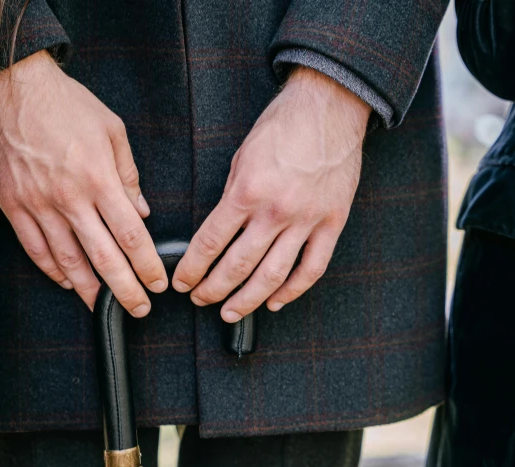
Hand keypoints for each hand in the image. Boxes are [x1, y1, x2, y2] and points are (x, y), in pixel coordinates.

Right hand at [0, 51, 166, 315]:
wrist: (17, 88)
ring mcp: (39, 204)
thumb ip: (129, 175)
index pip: (130, 235)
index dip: (147, 265)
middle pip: (103, 257)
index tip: (158, 284)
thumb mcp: (113, 131)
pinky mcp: (14, 204)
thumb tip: (141, 212)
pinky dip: (51, 270)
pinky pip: (34, 247)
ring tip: (103, 306)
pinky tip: (66, 281)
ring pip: (67, 260)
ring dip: (88, 288)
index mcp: (99, 179)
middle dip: (125, 289)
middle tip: (139, 309)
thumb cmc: (68, 105)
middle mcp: (70, 198)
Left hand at [172, 66, 370, 321]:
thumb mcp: (242, 156)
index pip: (209, 243)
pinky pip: (312, 268)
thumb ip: (231, 197)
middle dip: (212, 289)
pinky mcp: (332, 222)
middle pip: (237, 266)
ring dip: (247, 301)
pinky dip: (293, 291)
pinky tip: (276, 301)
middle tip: (199, 299)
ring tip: (230, 312)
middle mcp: (275, 211)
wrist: (330, 106)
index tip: (182, 281)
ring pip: (273, 276)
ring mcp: (306, 220)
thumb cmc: (283, 125)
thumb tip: (219, 232)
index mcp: (247, 191)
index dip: (191, 268)